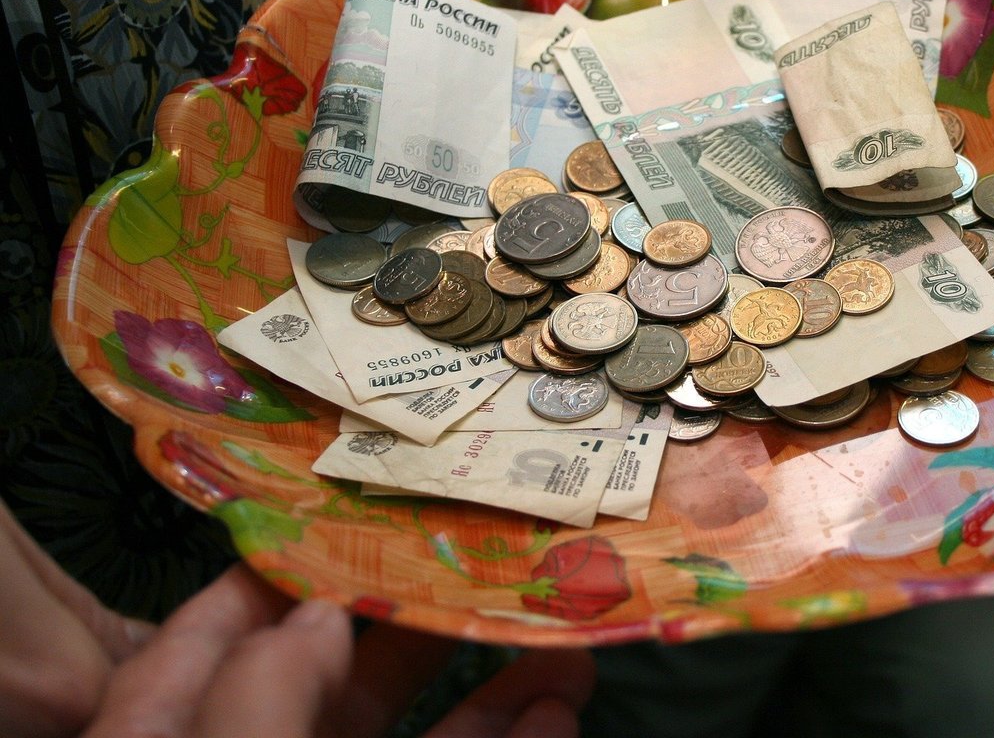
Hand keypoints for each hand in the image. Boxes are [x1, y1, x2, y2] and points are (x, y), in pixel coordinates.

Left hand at [1, 501, 594, 737]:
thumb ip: (254, 706)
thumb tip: (319, 614)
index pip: (203, 646)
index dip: (270, 573)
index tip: (348, 509)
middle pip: (325, 677)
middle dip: (411, 612)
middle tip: (483, 550)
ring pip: (406, 735)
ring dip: (484, 679)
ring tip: (556, 627)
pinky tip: (559, 711)